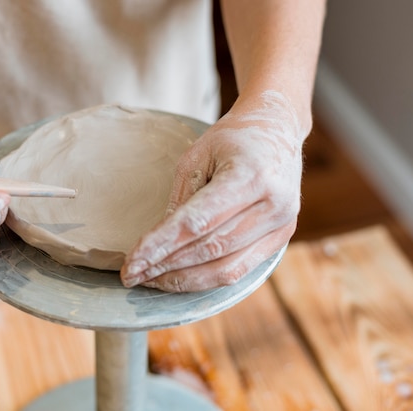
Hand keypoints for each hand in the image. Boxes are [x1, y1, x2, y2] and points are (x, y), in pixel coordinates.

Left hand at [120, 91, 307, 291]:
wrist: (278, 128)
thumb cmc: (231, 138)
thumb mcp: (197, 155)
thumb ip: (181, 199)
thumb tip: (158, 244)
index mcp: (250, 175)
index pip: (196, 221)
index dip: (160, 245)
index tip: (131, 263)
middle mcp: (273, 205)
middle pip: (209, 248)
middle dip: (165, 266)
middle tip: (132, 276)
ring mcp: (282, 225)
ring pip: (224, 268)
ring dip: (182, 279)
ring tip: (150, 280)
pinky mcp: (281, 238)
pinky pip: (239, 270)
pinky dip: (205, 279)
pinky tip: (179, 278)